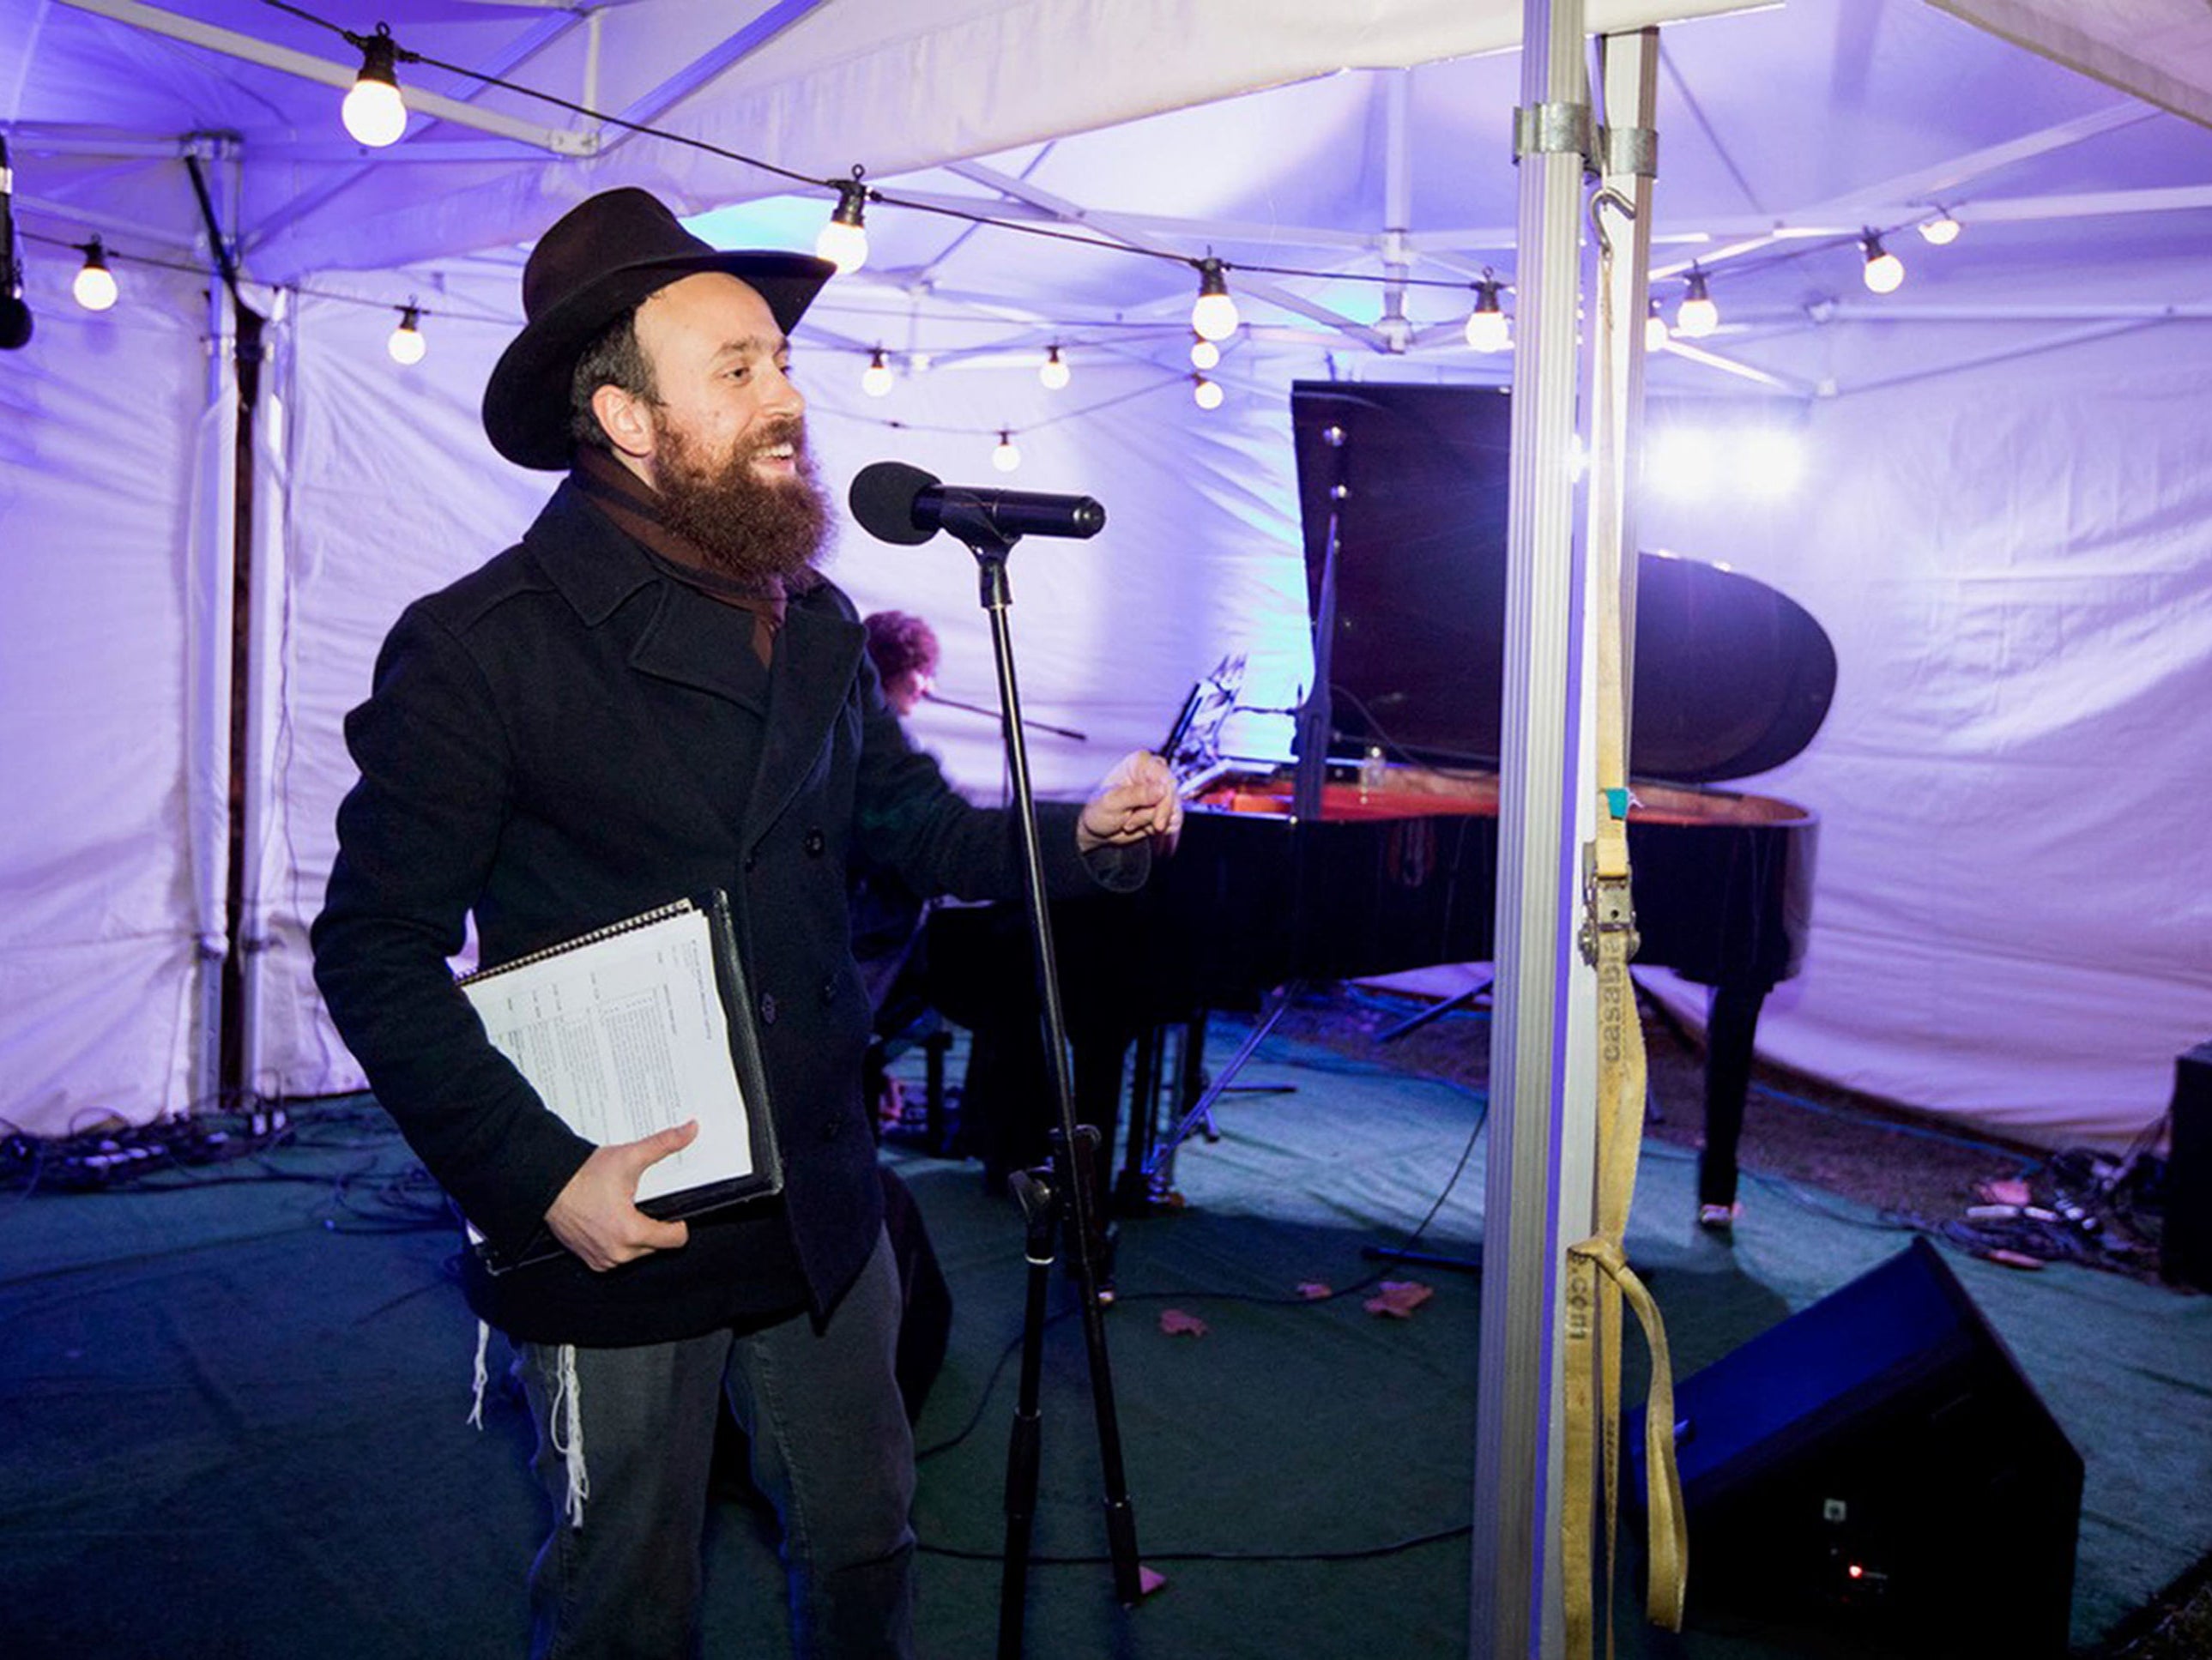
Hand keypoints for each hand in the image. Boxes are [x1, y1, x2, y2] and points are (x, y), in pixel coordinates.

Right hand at [543, 1120, 697, 1271]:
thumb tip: (689, 1131)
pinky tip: (612, 1222)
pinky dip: (619, 1242)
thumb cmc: (582, 1176)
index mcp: (631, 1231)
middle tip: (643, 1205)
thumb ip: (664, 1144)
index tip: (675, 1212)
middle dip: (655, 1225)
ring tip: (626, 1211)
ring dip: (637, 1235)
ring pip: (637, 1252)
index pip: (676, 1239)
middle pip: (657, 1245)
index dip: (680, 1222)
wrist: (548, 1183)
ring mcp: (603, 1259)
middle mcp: (617, 1252)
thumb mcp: (630, 1157)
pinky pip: (617, 1257)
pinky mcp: (591, 1260)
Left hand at [1077, 750, 1183, 853]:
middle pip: (1173, 796)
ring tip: (1128, 823)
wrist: (1098, 830)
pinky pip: (1174, 822)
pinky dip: (1157, 829)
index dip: (1165, 803)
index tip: (1157, 825)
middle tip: (1129, 825)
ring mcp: (1161, 791)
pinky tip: (1138, 826)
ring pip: (1174, 811)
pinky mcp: (1166, 807)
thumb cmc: (1100, 811)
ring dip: (1152, 824)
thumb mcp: (1112, 802)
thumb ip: (1137, 795)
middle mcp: (1154, 773)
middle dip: (1154, 816)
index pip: (1165, 779)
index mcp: (1140, 762)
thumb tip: (1162, 789)